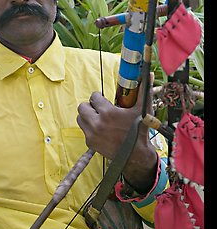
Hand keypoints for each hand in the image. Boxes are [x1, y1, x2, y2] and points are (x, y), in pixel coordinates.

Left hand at [77, 74, 156, 192]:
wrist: (137, 155)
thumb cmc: (141, 130)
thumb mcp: (143, 109)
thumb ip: (143, 90)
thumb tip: (147, 73)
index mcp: (108, 113)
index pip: (94, 97)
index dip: (99, 97)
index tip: (105, 101)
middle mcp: (97, 124)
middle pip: (83, 106)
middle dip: (91, 106)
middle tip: (100, 109)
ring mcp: (92, 134)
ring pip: (81, 118)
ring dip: (88, 116)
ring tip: (99, 118)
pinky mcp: (90, 143)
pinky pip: (84, 130)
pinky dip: (90, 128)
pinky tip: (101, 129)